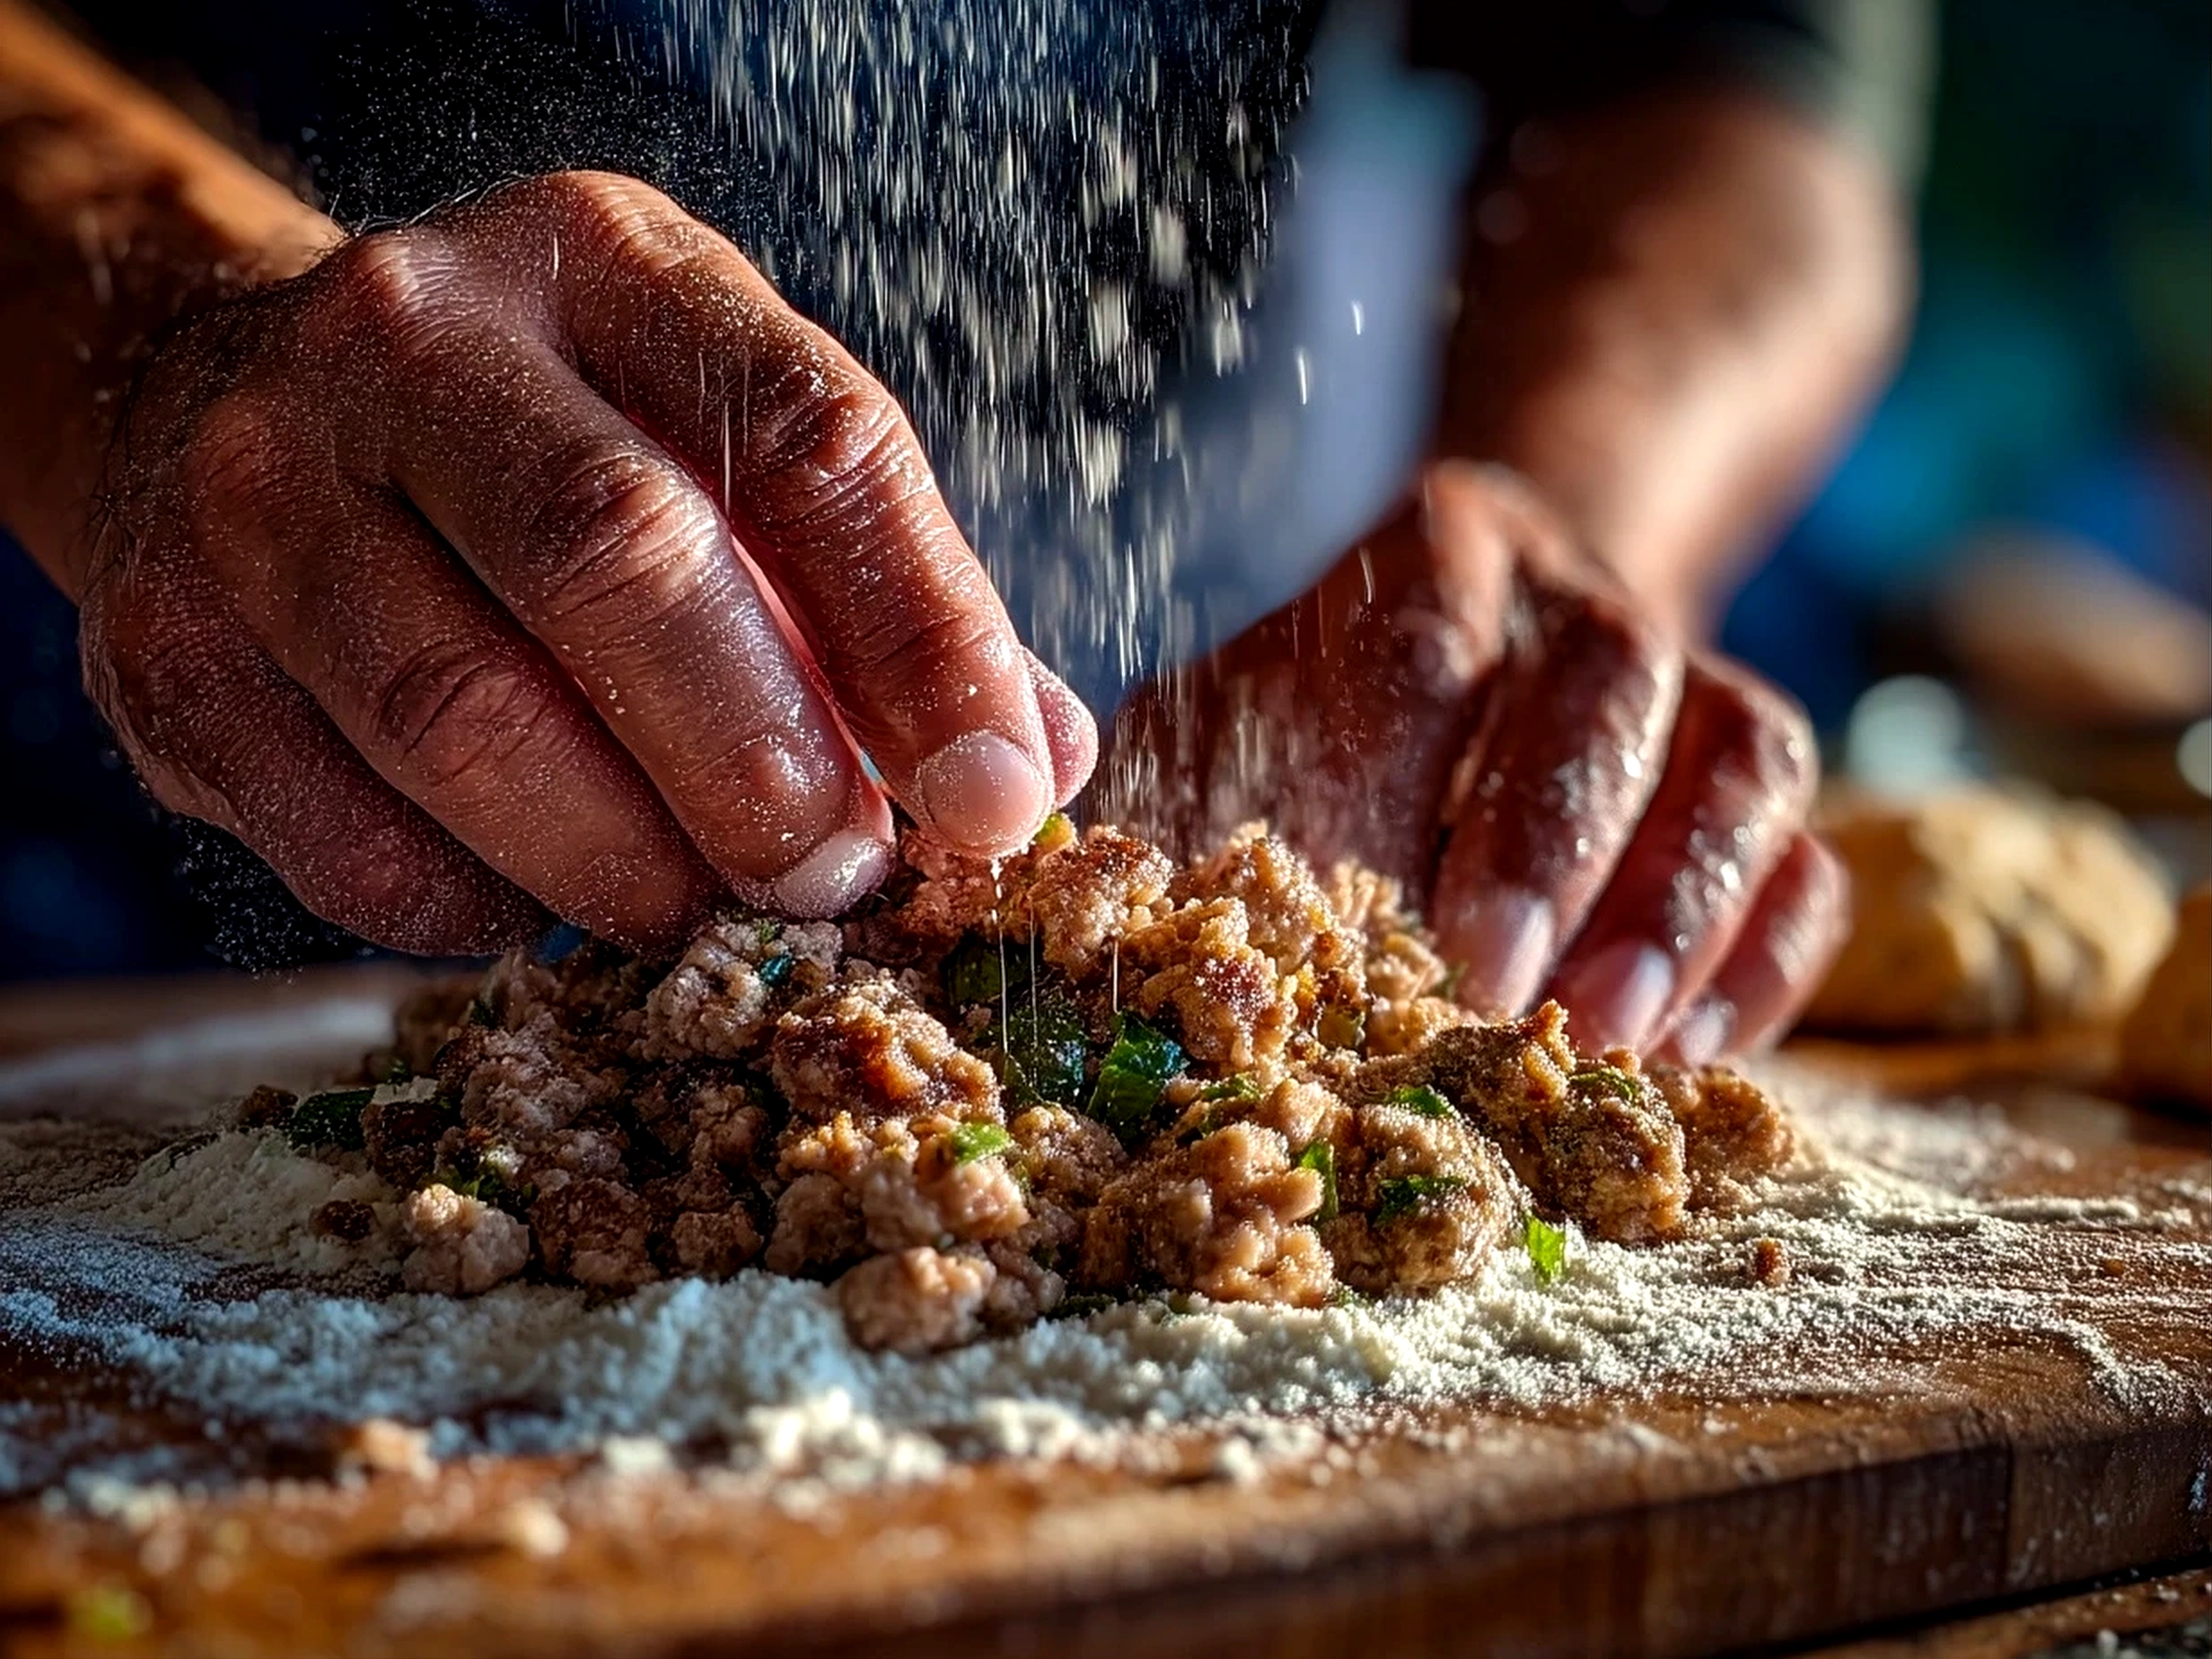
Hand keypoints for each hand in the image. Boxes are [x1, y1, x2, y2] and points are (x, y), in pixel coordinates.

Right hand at [78, 171, 1094, 953]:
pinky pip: (356, 839)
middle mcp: (417, 337)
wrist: (236, 413)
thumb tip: (1032, 766)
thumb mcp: (720, 450)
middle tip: (834, 881)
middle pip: (618, 560)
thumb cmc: (549, 454)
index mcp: (610, 267)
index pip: (809, 437)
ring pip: (468, 717)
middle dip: (760, 765)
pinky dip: (483, 910)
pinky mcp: (167, 644)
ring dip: (626, 864)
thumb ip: (880, 597)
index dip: (927, 637)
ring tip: (703, 913)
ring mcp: (263, 482)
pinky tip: (539, 896)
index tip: (996, 795)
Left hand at [1102, 462, 1843, 1063]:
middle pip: (1608, 676)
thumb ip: (1163, 791)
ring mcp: (1697, 675)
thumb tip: (1041, 890)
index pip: (1421, 646)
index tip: (1365, 910)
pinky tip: (1699, 1052)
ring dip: (1682, 900)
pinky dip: (1770, 954)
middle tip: (1496, 988)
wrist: (1512, 628)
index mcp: (1428, 561)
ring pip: (1743, 750)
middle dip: (1555, 837)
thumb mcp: (1230, 718)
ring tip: (1615, 1040)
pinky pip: (1813, 850)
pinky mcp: (1758, 775)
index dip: (1401, 777)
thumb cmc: (1328, 714)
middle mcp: (1576, 595)